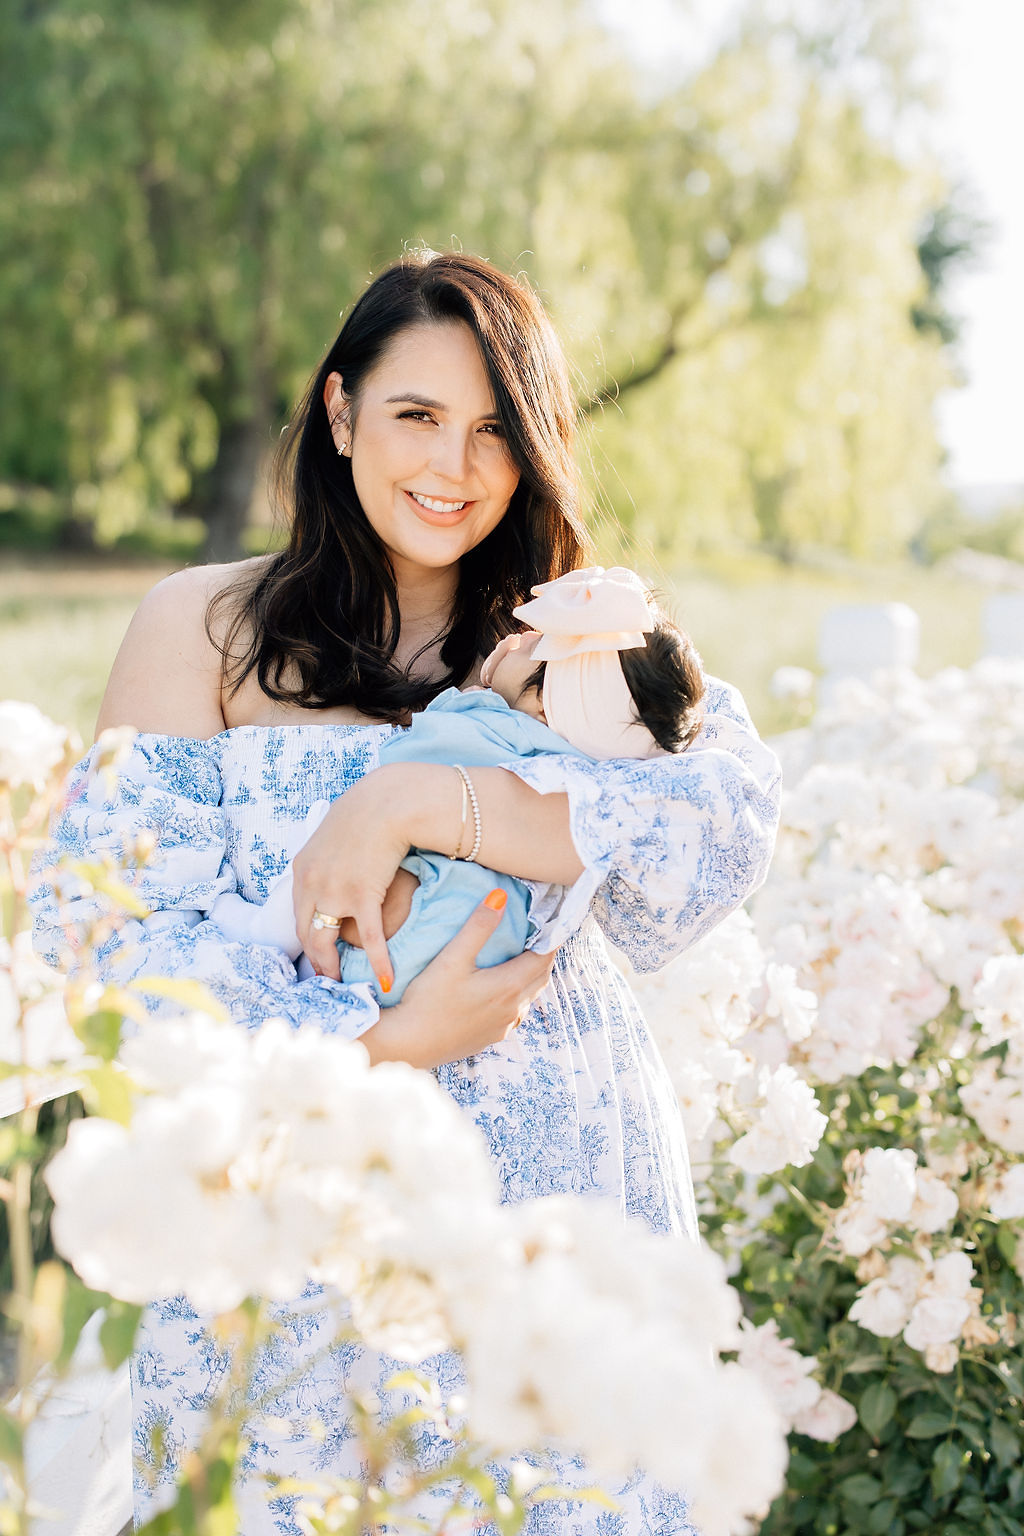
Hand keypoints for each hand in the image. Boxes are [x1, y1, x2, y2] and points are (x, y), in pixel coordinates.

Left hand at [292, 768, 416, 987]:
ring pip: (326, 941)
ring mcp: (334, 891)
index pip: (298, 913)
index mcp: (301, 869)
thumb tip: (331, 866)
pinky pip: (369, 938)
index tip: (314, 953)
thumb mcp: (331, 834)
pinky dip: (377, 962)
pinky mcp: (362, 895)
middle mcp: (311, 883)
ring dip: (332, 966)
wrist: (386, 801)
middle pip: (305, 933)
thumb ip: (326, 856)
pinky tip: (385, 979)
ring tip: (342, 981)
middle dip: (314, 958)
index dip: (306, 938)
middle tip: (325, 976)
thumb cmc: (366, 812)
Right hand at [361, 890, 555, 1069]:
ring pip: (529, 996)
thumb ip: (478, 927)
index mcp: (509, 986)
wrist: (409, 1045)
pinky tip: (501, 990)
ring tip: (521, 957)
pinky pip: (515, 1013)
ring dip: (530, 976)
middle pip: (541, 976)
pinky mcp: (490, 1038)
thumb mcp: (452, 958)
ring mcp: (503, 1026)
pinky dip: (517, 995)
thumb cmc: (427, 1001)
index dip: (550, 937)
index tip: (550, 920)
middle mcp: (513, 1009)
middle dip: (543, 954)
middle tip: (538, 934)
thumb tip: (500, 896)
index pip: (544, 957)